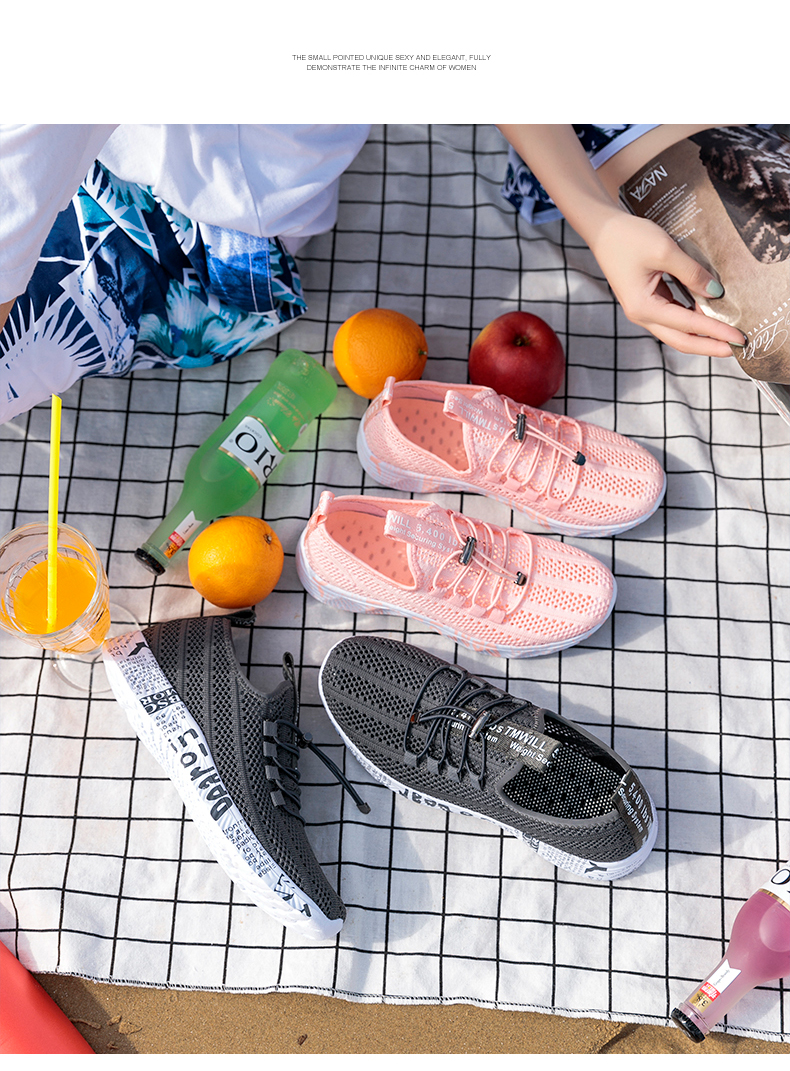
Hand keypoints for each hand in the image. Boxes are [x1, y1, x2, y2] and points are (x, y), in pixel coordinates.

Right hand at [588, 212, 745, 356]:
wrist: (603, 230)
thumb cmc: (628, 238)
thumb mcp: (665, 251)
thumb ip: (692, 273)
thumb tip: (715, 292)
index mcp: (644, 307)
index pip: (688, 325)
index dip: (716, 331)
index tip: (739, 338)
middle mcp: (641, 315)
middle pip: (681, 340)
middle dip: (709, 346)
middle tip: (737, 349)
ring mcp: (643, 310)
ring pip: (677, 332)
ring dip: (701, 335)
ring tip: (725, 335)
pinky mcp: (647, 302)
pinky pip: (673, 318)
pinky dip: (692, 321)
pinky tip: (708, 317)